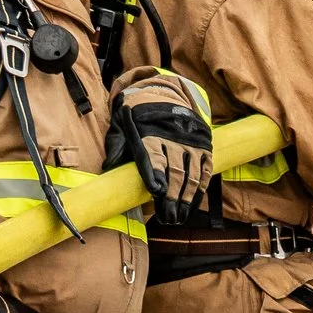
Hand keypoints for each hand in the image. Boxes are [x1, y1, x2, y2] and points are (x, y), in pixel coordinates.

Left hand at [107, 69, 213, 224]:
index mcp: (150, 134)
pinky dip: (200, 189)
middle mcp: (173, 139)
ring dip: (186, 199)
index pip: (154, 158)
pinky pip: (204, 171)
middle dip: (172, 198)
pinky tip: (193, 204)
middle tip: (169, 218)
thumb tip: (108, 167)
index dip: (156, 175)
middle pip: (175, 172)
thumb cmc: (138, 117)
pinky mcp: (203, 146)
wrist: (163, 94)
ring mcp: (190, 143)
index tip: (157, 192)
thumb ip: (116, 146)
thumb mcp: (121, 125)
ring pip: (191, 175)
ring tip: (180, 217)